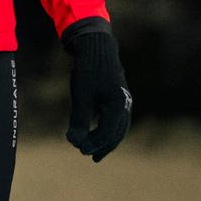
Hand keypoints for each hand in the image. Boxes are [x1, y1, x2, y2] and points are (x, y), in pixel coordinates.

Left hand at [60, 17, 130, 160]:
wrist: (96, 45)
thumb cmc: (88, 70)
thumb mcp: (81, 96)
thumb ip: (80, 120)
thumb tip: (75, 142)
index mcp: (118, 106)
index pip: (107, 134)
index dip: (93, 144)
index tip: (78, 147)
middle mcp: (125, 104)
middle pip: (116, 133)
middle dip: (102, 146)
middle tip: (87, 155)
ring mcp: (124, 100)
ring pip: (118, 127)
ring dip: (107, 140)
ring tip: (96, 153)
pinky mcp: (119, 96)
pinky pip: (117, 119)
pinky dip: (109, 129)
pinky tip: (99, 132)